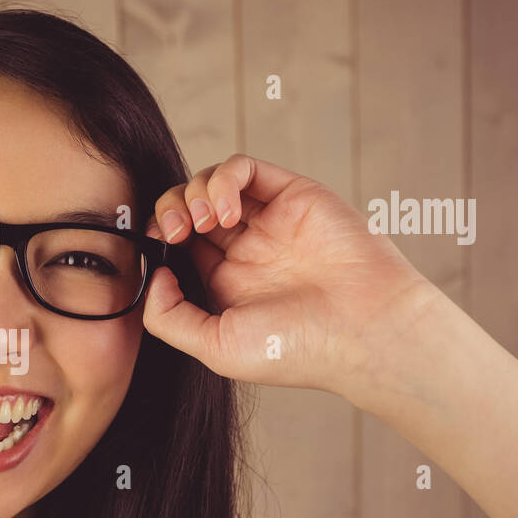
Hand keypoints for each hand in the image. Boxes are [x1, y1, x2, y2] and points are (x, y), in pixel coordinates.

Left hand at [140, 153, 444, 402]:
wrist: (364, 331)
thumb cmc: (297, 349)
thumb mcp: (216, 348)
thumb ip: (170, 318)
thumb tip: (153, 275)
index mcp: (226, 285)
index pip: (176, 245)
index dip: (156, 239)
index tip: (154, 249)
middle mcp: (246, 250)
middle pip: (186, 209)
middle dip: (168, 211)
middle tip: (175, 231)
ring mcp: (269, 221)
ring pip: (210, 183)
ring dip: (192, 193)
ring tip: (203, 221)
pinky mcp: (292, 195)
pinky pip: (244, 168)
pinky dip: (224, 178)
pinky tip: (227, 211)